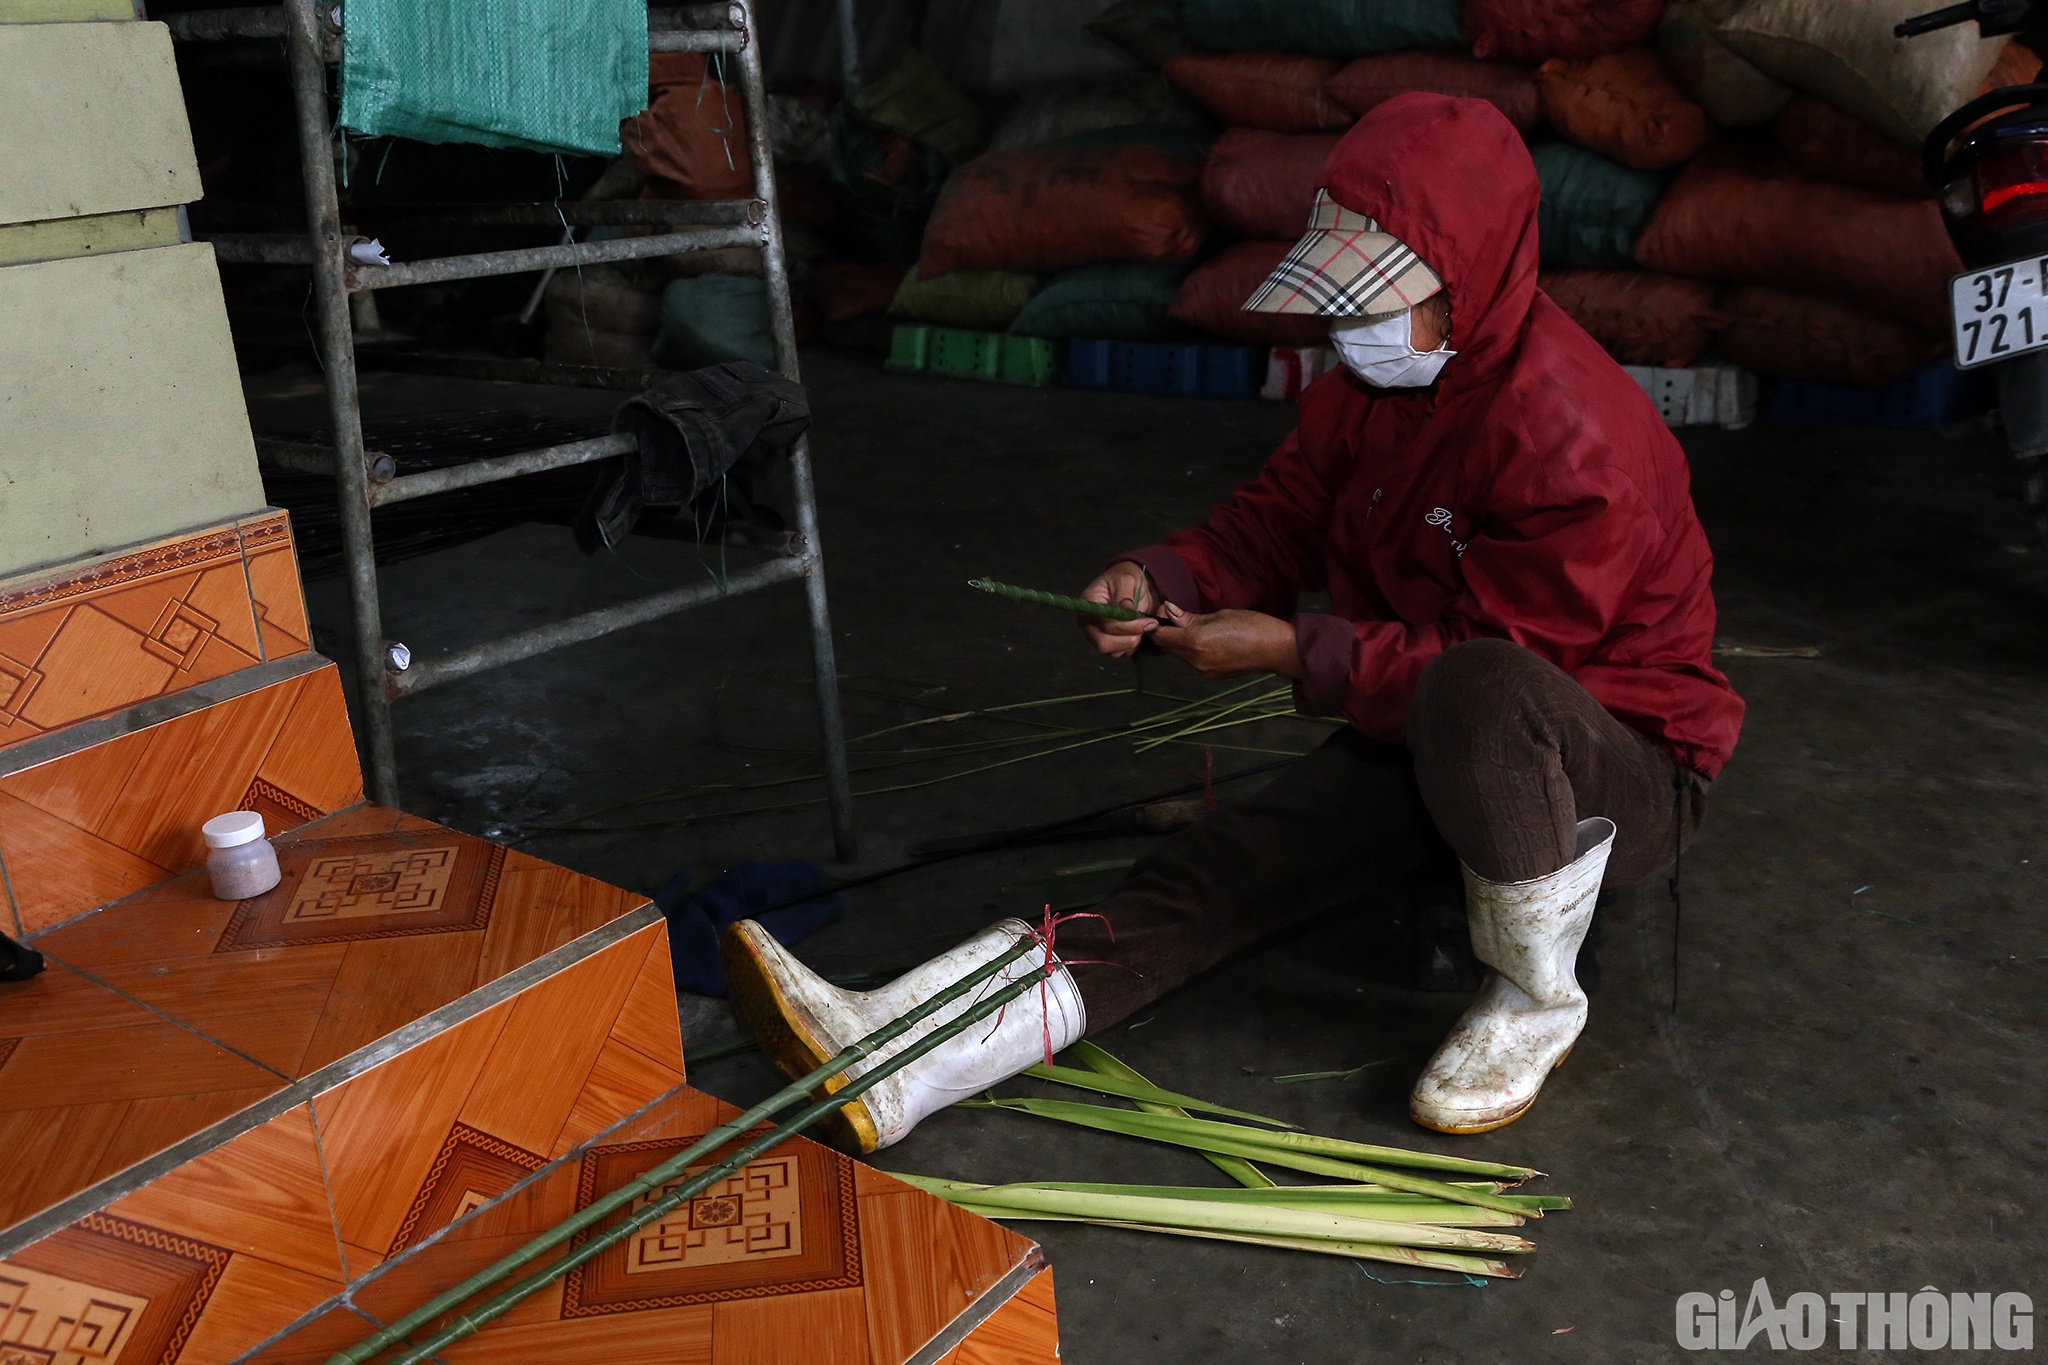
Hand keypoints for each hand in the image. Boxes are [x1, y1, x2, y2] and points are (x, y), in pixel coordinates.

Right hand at [1078, 561, 1160, 657]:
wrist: (1130, 584)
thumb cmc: (1126, 579)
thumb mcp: (1127, 580)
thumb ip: (1125, 596)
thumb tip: (1127, 610)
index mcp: (1088, 605)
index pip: (1104, 624)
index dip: (1127, 627)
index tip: (1148, 622)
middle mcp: (1088, 623)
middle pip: (1103, 644)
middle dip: (1129, 639)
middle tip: (1148, 627)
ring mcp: (1095, 635)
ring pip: (1112, 652)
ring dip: (1131, 643)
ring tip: (1143, 627)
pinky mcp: (1107, 642)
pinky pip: (1118, 653)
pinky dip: (1131, 647)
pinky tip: (1138, 632)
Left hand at [1151, 605, 1301, 679]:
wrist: (1275, 649)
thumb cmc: (1250, 625)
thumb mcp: (1219, 615)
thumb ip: (1190, 618)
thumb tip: (1168, 611)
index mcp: (1195, 642)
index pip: (1161, 637)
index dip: (1154, 626)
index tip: (1155, 616)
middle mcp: (1194, 660)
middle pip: (1168, 648)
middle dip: (1165, 634)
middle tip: (1171, 618)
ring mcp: (1203, 671)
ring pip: (1180, 656)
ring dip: (1179, 643)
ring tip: (1191, 628)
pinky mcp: (1211, 676)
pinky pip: (1193, 662)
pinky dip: (1192, 652)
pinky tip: (1204, 641)